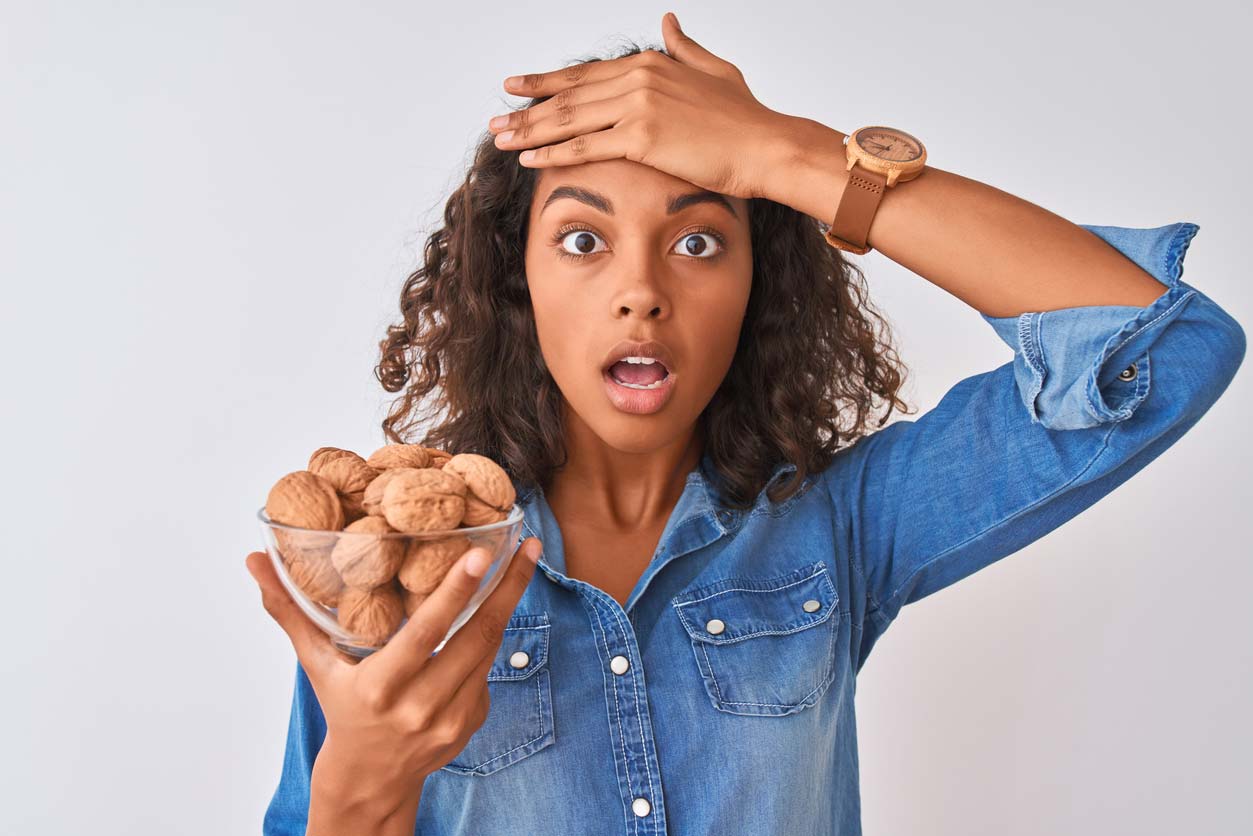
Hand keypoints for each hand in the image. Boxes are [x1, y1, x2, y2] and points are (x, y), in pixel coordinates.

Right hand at [245, 536, 543, 810]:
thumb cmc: (342, 707)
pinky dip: (488, 639)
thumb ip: (289, 610)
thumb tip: (254, 560)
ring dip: (506, 605)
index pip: (427, 632)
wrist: (369, 779)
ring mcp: (451, 718)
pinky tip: (490, 611)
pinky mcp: (471, 722)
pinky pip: (487, 670)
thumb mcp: (316, 663)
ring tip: (522, 561)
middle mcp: (421, 705)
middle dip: (508, 588)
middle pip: (476, 637)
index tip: (482, 554)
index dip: (456, 592)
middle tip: (527, 545)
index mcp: (382, 686)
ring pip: (488, 650)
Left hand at [487, 12, 791, 199]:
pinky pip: (585, 147)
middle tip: (497, 119)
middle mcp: (639, 78)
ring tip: (501, 140)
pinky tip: (529, 159)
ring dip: (530, 131)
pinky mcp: (642, 137)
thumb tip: (669, 21)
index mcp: (651, 63)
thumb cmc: (746, 118)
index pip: (587, 74)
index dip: (549, 83)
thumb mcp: (714, 69)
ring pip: (570, 119)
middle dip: (528, 108)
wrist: (766, 147)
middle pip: (570, 95)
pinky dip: (553, 153)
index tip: (519, 88)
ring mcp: (638, 105)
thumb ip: (685, 47)